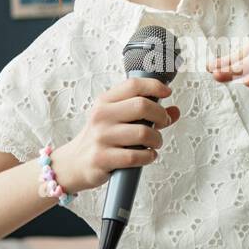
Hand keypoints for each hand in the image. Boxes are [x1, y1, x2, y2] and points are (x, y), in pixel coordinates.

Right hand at [52, 77, 180, 192]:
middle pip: (142, 106)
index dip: (155, 86)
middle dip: (160, 115)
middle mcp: (101, 116)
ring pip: (143, 133)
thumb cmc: (101, 139)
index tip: (167, 93)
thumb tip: (175, 111)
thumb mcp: (117, 120)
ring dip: (156, 140)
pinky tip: (147, 156)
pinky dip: (148, 156)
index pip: (133, 85)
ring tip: (154, 144)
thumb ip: (146, 114)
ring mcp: (100, 137)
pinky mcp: (101, 158)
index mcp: (105, 102)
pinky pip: (135, 156)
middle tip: (163, 123)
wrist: (73, 163)